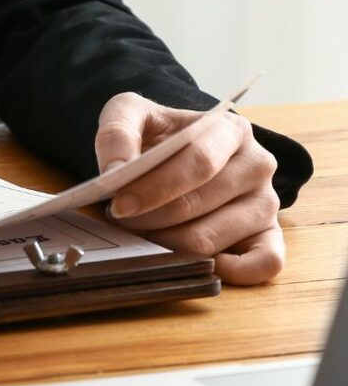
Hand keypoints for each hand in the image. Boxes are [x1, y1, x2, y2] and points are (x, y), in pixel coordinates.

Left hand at [95, 93, 282, 284]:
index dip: (155, 188)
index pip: (199, 162)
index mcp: (230, 130)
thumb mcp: (130, 113)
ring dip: (165, 243)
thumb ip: (117, 133)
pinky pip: (265, 263)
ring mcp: (266, 203)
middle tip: (121, 217)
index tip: (120, 203)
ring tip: (143, 229)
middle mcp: (257, 165)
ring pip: (211, 239)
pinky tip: (187, 261)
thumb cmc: (156, 135)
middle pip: (199, 204)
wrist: (174, 150)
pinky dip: (228, 272)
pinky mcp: (269, 236)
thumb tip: (115, 169)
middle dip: (150, 217)